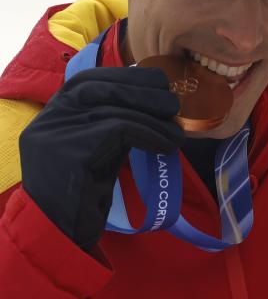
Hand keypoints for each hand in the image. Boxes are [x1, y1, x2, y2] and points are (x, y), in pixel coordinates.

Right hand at [19, 67, 185, 251]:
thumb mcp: (97, 145)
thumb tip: (155, 94)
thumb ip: (111, 118)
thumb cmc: (86, 188)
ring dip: (155, 120)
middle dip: (144, 91)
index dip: (128, 76)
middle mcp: (49, 118)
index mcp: (53, 111)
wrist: (63, 231)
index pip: (90, 78)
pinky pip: (121, 131)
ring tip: (176, 133)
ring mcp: (56, 134)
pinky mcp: (71, 152)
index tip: (159, 82)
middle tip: (174, 104)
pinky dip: (151, 135)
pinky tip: (167, 146)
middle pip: (102, 88)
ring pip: (116, 110)